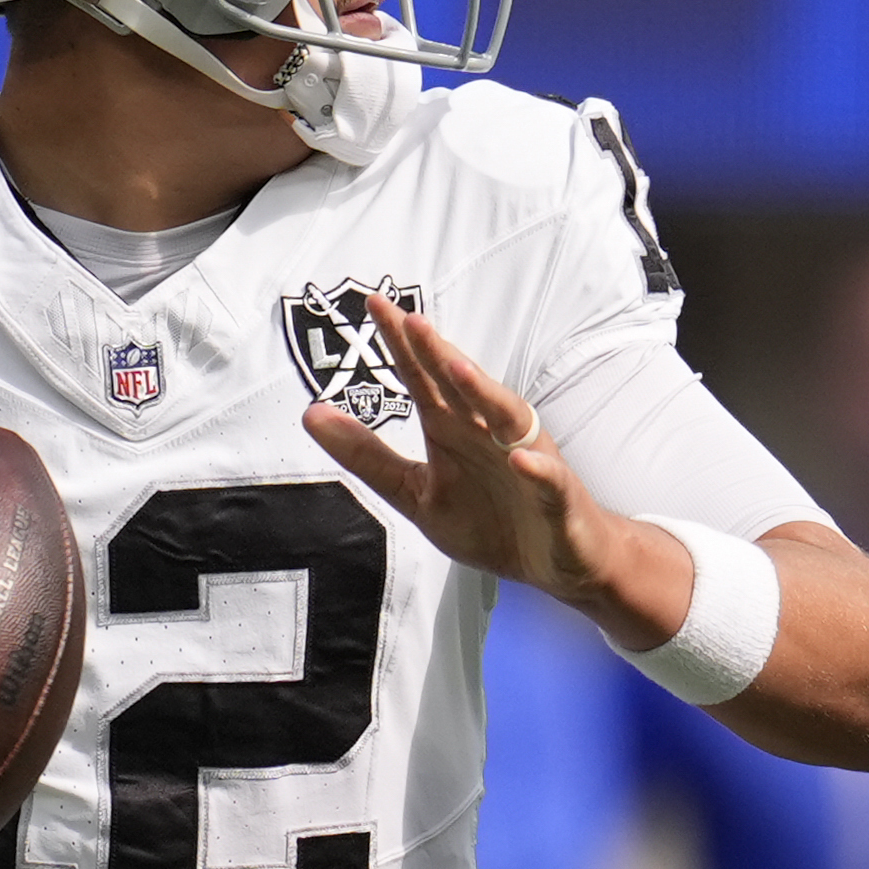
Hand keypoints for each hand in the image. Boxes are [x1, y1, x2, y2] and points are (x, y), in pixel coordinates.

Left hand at [299, 296, 675, 629]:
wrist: (556, 563)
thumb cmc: (491, 520)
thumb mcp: (417, 493)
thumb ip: (368, 457)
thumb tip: (311, 416)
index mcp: (455, 430)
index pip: (424, 379)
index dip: (401, 345)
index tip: (374, 305)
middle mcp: (491, 433)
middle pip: (462, 386)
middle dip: (437, 352)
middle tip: (409, 319)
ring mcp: (527, 460)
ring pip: (508, 418)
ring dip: (484, 393)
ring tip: (456, 368)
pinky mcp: (556, 497)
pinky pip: (548, 479)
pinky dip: (536, 469)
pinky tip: (519, 458)